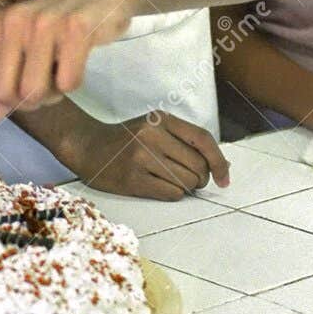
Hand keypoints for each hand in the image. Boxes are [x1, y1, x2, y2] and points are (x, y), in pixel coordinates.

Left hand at [0, 0, 138, 145]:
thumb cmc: (64, 24)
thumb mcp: (28, 47)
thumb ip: (4, 78)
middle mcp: (14, 22)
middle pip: (5, 93)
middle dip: (27, 100)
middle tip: (46, 79)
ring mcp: (44, 25)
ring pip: (36, 92)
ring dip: (53, 93)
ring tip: (62, 66)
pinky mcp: (74, 30)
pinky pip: (68, 84)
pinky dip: (75, 82)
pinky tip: (80, 58)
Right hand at [55, 109, 230, 200]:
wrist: (88, 146)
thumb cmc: (126, 139)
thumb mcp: (154, 127)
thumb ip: (185, 140)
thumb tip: (222, 166)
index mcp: (161, 119)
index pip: (203, 140)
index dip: (219, 161)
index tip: (225, 178)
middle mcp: (152, 136)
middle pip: (198, 166)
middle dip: (200, 178)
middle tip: (190, 180)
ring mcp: (141, 157)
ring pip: (186, 182)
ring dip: (186, 187)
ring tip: (170, 181)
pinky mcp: (133, 179)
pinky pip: (171, 193)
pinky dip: (173, 194)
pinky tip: (160, 186)